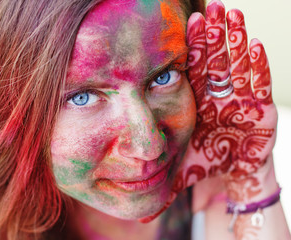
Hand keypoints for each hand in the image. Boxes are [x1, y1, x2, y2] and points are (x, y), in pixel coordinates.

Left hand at [173, 0, 276, 199]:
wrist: (231, 178)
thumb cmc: (203, 161)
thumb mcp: (177, 150)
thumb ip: (157, 145)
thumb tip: (125, 146)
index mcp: (199, 101)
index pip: (197, 68)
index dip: (196, 46)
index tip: (190, 22)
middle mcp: (220, 97)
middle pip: (217, 60)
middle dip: (215, 35)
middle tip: (212, 8)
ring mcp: (241, 103)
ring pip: (238, 66)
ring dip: (237, 41)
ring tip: (233, 15)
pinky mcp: (262, 114)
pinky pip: (260, 87)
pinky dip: (260, 67)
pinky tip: (255, 45)